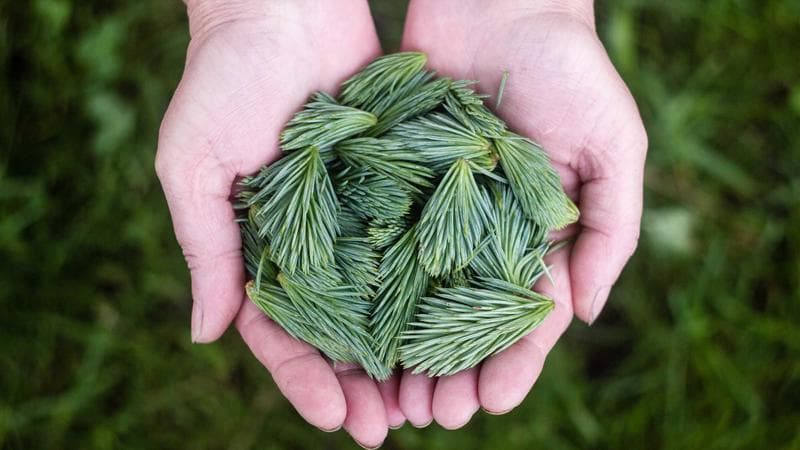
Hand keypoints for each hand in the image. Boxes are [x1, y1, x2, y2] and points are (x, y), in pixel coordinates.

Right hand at [155, 1, 399, 445]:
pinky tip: (461, 325)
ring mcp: (359, 218)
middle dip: (361, 384)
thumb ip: (204, 249)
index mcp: (259, 249)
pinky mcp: (400, 185)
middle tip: (388, 428)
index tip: (333, 418)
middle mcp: (313, 243)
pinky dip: (436, 286)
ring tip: (431, 399)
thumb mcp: (193, 165)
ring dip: (405, 352)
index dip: (303, 380)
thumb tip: (203, 334)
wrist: (283, 6)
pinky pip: (419, 243)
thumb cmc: (223, 81)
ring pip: (385, 301)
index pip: (278, 333)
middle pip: (339, 332)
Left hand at [396, 0, 647, 427]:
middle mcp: (485, 231)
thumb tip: (587, 315)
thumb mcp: (614, 146)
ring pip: (418, 293)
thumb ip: (610, 229)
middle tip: (431, 416)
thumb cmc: (572, 69)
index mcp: (538, 233)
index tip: (490, 402)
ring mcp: (437, 209)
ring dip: (406, 346)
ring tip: (390, 394)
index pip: (526, 315)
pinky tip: (354, 326)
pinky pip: (381, 240)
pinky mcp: (396, 180)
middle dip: (452, 369)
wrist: (501, 3)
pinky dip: (369, 287)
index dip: (513, 363)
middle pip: (466, 317)